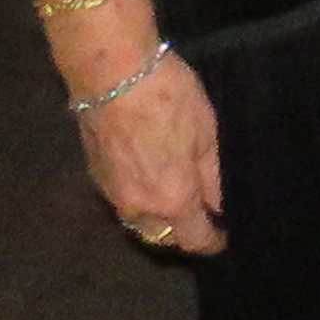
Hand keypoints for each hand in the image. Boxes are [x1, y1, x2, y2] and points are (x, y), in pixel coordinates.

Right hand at [74, 42, 223, 254]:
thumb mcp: (207, 134)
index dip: (211, 242)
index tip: (223, 239)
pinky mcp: (95, 177)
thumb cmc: (169, 100)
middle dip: (182, 234)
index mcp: (172, 201)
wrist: (113, 77)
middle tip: (202, 217)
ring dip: (159, 221)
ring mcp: (112, 195)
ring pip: (138, 223)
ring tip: (179, 203)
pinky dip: (140, 202)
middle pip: (162, 237)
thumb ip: (213, 177)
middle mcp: (138, 208)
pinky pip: (123, 203)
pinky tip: (152, 183)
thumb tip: (219, 206)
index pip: (193, 239)